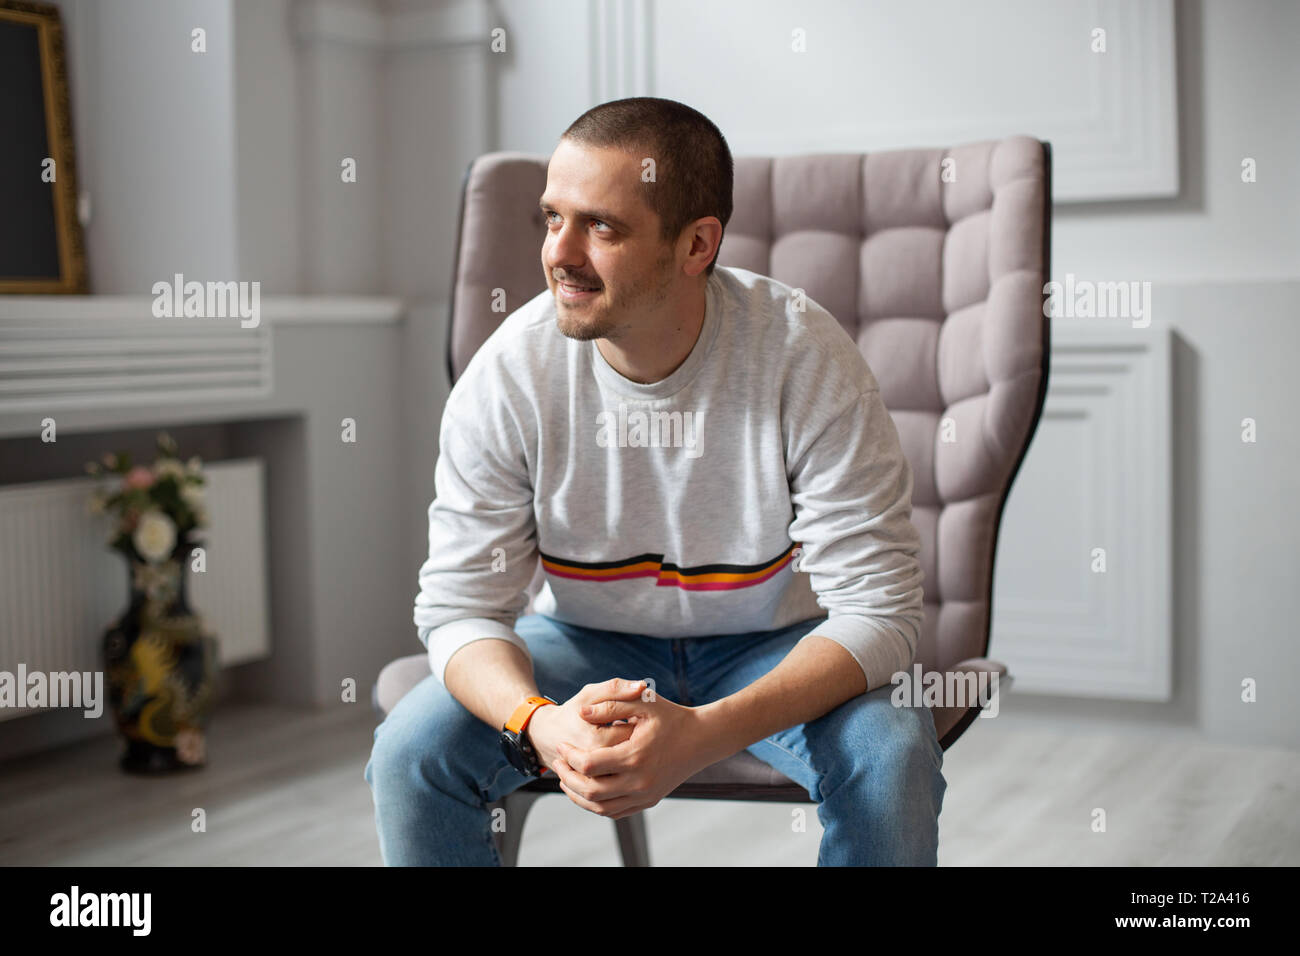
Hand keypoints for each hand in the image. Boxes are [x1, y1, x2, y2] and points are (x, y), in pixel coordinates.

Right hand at [525, 678, 646, 777]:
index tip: (629, 716)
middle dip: (634, 739)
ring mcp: (594, 779)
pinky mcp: (593, 788)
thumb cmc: (572, 713)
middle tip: (627, 729)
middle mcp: (597, 764)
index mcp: (598, 740)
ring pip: (626, 769)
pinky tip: (614, 755)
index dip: (636, 721)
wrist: (546, 738)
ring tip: (619, 742)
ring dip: (628, 754)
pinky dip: (620, 768)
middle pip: (632, 751)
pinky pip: (617, 781)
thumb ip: (615, 688)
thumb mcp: (589, 695)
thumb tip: (642, 686)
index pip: (633, 732)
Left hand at [551, 690, 712, 819]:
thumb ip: (610, 705)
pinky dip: (595, 805)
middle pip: (590, 790)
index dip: (569, 755)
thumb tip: (581, 713)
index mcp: (635, 756)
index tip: (562, 744)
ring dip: (577, 795)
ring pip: (600, 807)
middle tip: (558, 762)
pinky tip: (585, 790)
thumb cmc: (672, 717)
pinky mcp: (648, 801)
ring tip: (566, 778)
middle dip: (567, 777)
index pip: (589, 764)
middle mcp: (640, 781)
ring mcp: (645, 795)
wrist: (702, 739)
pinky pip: (614, 812)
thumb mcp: (642, 703)